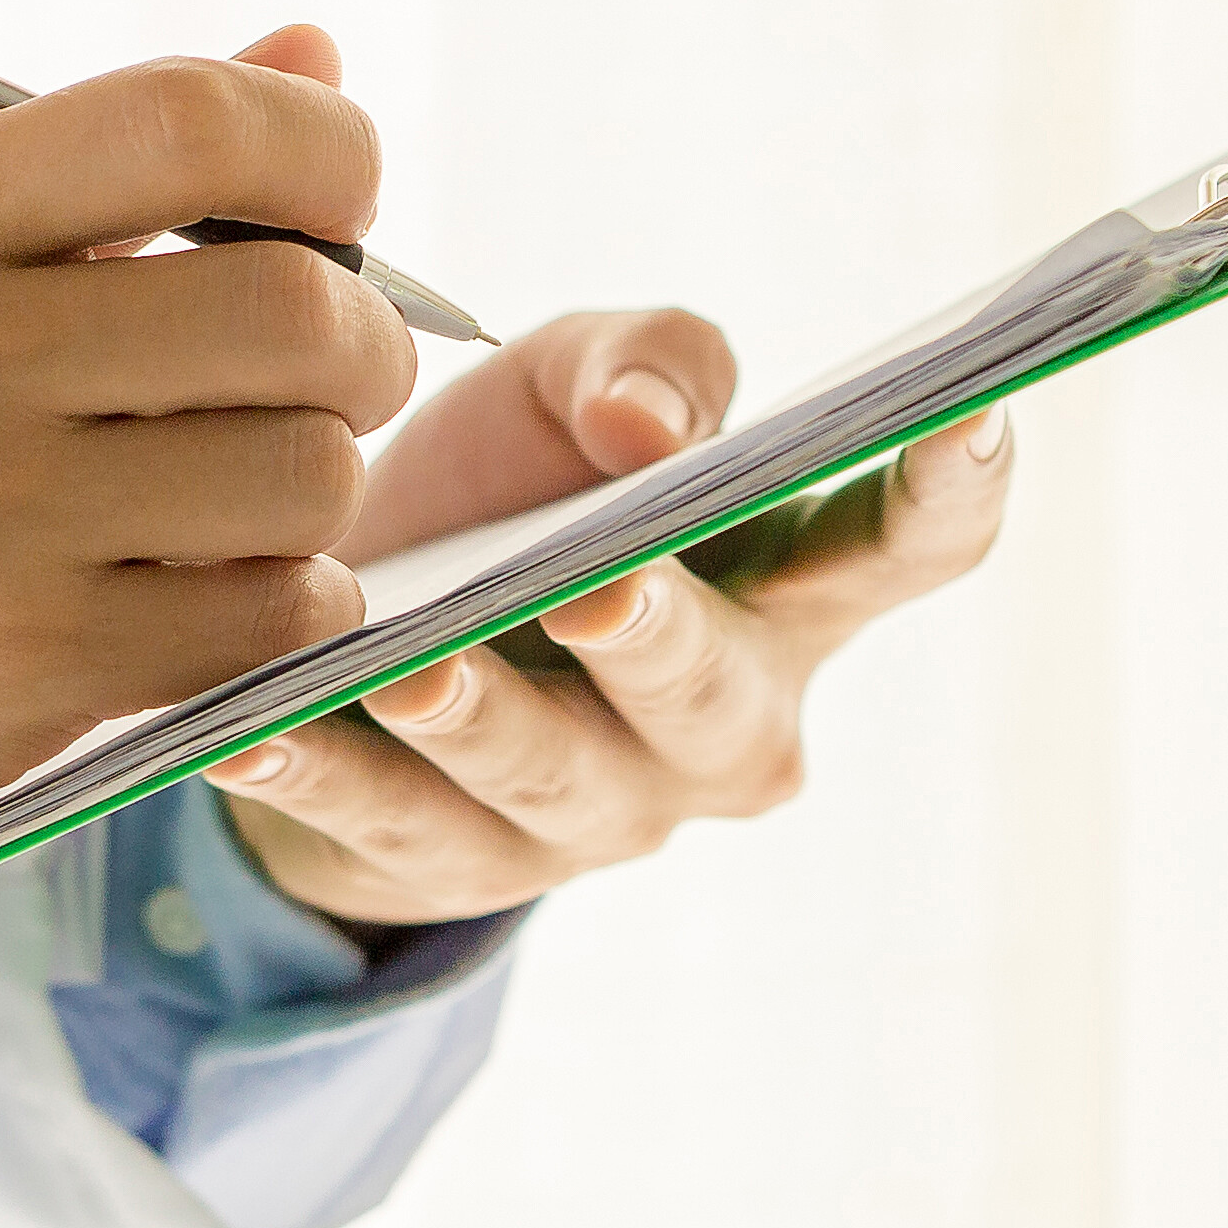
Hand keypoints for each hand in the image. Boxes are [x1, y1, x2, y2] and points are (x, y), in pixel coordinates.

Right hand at [0, 27, 410, 868]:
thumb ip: (106, 160)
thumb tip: (312, 57)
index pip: (191, 124)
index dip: (322, 149)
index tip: (338, 195)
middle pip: (293, 313)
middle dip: (363, 341)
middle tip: (334, 367)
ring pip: (304, 474)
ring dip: (320, 483)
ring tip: (252, 483)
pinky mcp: (23, 661)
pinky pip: (269, 615)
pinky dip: (293, 598)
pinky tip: (234, 582)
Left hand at [204, 318, 1016, 929]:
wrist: (356, 630)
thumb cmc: (515, 492)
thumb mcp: (575, 387)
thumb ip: (643, 361)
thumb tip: (648, 421)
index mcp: (789, 594)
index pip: (908, 550)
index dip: (950, 488)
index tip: (975, 410)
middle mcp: (722, 724)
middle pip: (714, 693)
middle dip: (657, 643)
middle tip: (598, 590)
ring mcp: (596, 814)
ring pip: (549, 773)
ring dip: (480, 719)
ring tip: (408, 670)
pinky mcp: (452, 866)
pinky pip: (386, 824)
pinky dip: (320, 777)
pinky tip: (252, 734)